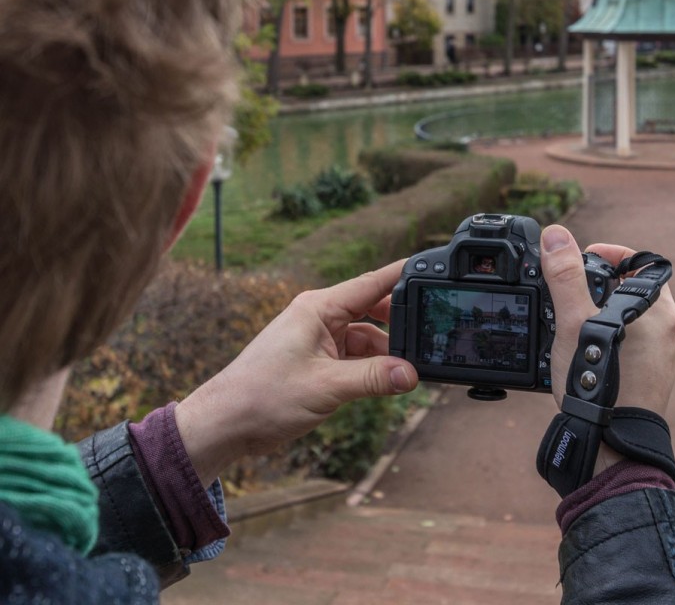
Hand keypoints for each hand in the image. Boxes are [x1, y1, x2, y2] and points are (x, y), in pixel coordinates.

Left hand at [175, 260, 417, 487]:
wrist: (224, 424)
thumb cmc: (261, 396)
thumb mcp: (325, 387)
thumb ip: (371, 379)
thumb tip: (411, 375)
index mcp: (318, 308)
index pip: (371, 283)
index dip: (403, 275)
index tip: (432, 268)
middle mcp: (319, 317)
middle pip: (372, 308)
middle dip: (400, 322)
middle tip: (429, 334)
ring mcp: (318, 338)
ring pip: (366, 336)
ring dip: (385, 352)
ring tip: (407, 371)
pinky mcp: (317, 360)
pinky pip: (354, 356)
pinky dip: (371, 367)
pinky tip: (385, 382)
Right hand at [539, 225, 674, 474]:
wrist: (612, 443)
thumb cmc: (599, 382)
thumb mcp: (574, 321)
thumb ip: (565, 275)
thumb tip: (556, 235)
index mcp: (658, 310)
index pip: (640, 262)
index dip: (610, 254)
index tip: (583, 259)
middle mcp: (670, 331)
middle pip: (636, 290)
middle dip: (603, 286)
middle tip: (573, 292)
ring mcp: (665, 357)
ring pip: (635, 319)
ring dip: (607, 313)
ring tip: (575, 323)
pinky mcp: (655, 379)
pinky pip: (635, 345)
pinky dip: (613, 339)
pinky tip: (588, 353)